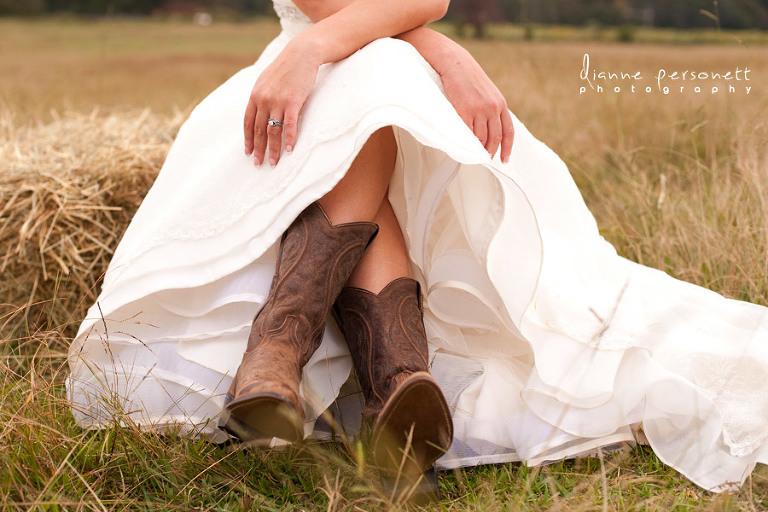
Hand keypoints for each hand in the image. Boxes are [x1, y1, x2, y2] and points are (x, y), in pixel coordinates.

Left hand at [244, 38, 321, 165]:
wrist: (301, 54)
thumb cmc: (286, 67)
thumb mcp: (266, 80)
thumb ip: (261, 96)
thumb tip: (258, 110)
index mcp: (255, 95)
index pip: (248, 123)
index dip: (247, 139)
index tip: (248, 153)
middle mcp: (264, 100)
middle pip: (259, 130)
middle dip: (258, 149)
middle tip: (258, 164)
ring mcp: (278, 101)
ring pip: (273, 131)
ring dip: (273, 149)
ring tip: (274, 163)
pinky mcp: (293, 102)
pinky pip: (289, 125)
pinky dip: (289, 139)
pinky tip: (290, 151)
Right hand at [437, 46, 513, 162]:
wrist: (455, 62)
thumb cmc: (467, 77)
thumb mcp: (486, 92)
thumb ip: (491, 108)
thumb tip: (489, 127)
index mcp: (501, 103)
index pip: (508, 131)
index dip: (507, 148)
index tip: (504, 160)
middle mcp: (493, 107)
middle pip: (495, 138)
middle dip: (490, 151)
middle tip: (484, 159)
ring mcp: (480, 109)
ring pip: (481, 138)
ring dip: (477, 149)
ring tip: (472, 155)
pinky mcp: (465, 110)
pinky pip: (467, 133)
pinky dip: (466, 143)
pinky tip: (464, 147)